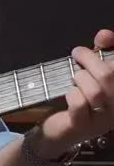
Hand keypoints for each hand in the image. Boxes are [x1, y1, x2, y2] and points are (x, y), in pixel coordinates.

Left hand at [37, 29, 113, 155]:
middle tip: (78, 54)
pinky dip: (72, 94)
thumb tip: (104, 35)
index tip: (102, 39)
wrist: (58, 131)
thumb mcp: (91, 73)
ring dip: (80, 78)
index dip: (113, 49)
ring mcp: (102, 120)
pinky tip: (70, 95)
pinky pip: (79, 103)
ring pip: (95, 91)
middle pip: (109, 76)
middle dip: (90, 59)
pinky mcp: (83, 127)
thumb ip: (100, 53)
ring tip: (75, 78)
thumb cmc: (78, 98)